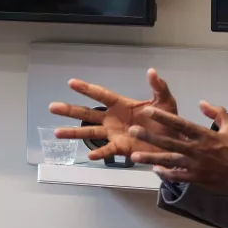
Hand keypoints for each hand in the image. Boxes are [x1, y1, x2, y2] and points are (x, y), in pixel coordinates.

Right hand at [48, 69, 178, 160]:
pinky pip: (107, 151)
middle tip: (52, 107)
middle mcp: (113, 119)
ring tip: (57, 133)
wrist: (175, 142)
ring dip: (73, 132)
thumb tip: (152, 71)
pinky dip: (99, 153)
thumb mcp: (166, 101)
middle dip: (70, 110)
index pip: (100, 95)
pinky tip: (89, 156)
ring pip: (90, 132)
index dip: (86, 89)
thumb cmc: (168, 120)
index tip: (71, 82)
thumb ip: (159, 87)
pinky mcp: (121, 148)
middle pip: (87, 113)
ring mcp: (114, 134)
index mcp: (121, 105)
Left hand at [129, 102, 227, 200]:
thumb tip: (202, 102)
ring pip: (169, 161)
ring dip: (150, 158)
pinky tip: (154, 169)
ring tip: (134, 156)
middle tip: (133, 130)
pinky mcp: (196, 179)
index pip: (181, 124)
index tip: (149, 111)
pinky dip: (165, 173)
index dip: (164, 117)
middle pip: (169, 142)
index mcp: (206, 136)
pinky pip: (177, 176)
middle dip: (150, 136)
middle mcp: (198, 150)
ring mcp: (196, 166)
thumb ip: (217, 113)